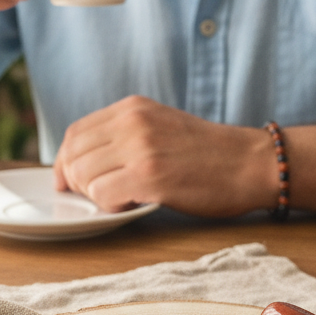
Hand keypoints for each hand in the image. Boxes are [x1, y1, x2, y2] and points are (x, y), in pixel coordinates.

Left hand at [53, 96, 275, 216]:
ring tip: (122, 198)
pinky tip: (132, 204)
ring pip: (83, 176)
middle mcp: (132, 122)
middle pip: (73, 155)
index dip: (65, 161)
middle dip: (76, 183)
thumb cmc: (209, 154)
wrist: (250, 163)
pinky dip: (109, 206)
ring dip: (94, 196)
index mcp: (132, 108)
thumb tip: (82, 162)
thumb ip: (125, 135)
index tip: (69, 182)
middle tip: (96, 197)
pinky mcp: (149, 175)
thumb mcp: (161, 126)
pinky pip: (102, 195)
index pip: (75, 133)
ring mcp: (140, 147)